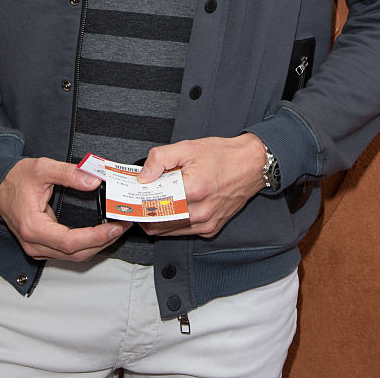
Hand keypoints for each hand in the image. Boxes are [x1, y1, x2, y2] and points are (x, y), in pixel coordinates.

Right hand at [0, 157, 130, 260]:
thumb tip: (94, 181)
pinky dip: (86, 245)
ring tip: (116, 229)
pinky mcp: (41, 246)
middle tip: (123, 226)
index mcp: (33, 227)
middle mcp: (34, 243)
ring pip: (73, 256)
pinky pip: (67, 252)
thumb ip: (69, 173)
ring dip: (97, 245)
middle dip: (102, 242)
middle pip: (75, 254)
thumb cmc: (17, 177)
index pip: (70, 242)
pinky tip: (100, 233)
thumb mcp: (43, 168)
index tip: (114, 227)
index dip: (95, 237)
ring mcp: (36, 248)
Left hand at [137, 134, 266, 238]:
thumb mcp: (188, 147)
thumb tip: (143, 176)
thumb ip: (161, 159)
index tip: (128, 200)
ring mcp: (207, 223)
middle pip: (159, 223)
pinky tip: (169, 211)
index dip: (138, 204)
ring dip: (156, 222)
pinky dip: (173, 224)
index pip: (155, 206)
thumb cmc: (222, 155)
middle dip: (144, 215)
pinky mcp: (211, 228)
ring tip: (148, 207)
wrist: (251, 165)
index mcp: (193, 190)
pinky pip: (184, 232)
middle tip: (134, 205)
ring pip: (170, 232)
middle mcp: (201, 211)